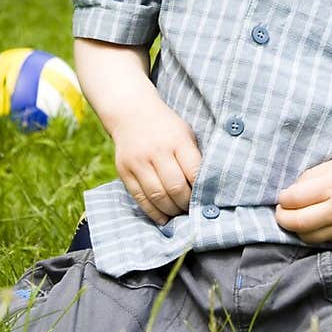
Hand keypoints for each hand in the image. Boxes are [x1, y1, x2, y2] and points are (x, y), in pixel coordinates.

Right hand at [112, 96, 201, 224]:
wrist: (132, 113)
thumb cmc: (167, 128)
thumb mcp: (186, 134)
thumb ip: (194, 158)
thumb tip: (207, 190)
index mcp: (177, 140)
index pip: (194, 172)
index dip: (202, 190)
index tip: (207, 199)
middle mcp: (157, 151)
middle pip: (175, 188)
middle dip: (187, 204)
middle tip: (193, 210)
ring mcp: (138, 161)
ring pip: (157, 196)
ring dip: (171, 210)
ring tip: (179, 213)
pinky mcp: (124, 171)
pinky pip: (139, 197)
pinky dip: (153, 212)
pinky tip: (163, 218)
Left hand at [275, 156, 331, 244]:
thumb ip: (310, 176)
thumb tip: (290, 192)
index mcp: (331, 187)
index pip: (294, 199)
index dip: (283, 199)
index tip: (283, 197)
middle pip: (296, 222)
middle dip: (282, 218)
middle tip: (282, 212)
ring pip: (307, 236)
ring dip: (296, 229)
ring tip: (297, 218)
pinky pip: (322, 240)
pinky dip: (312, 234)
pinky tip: (314, 224)